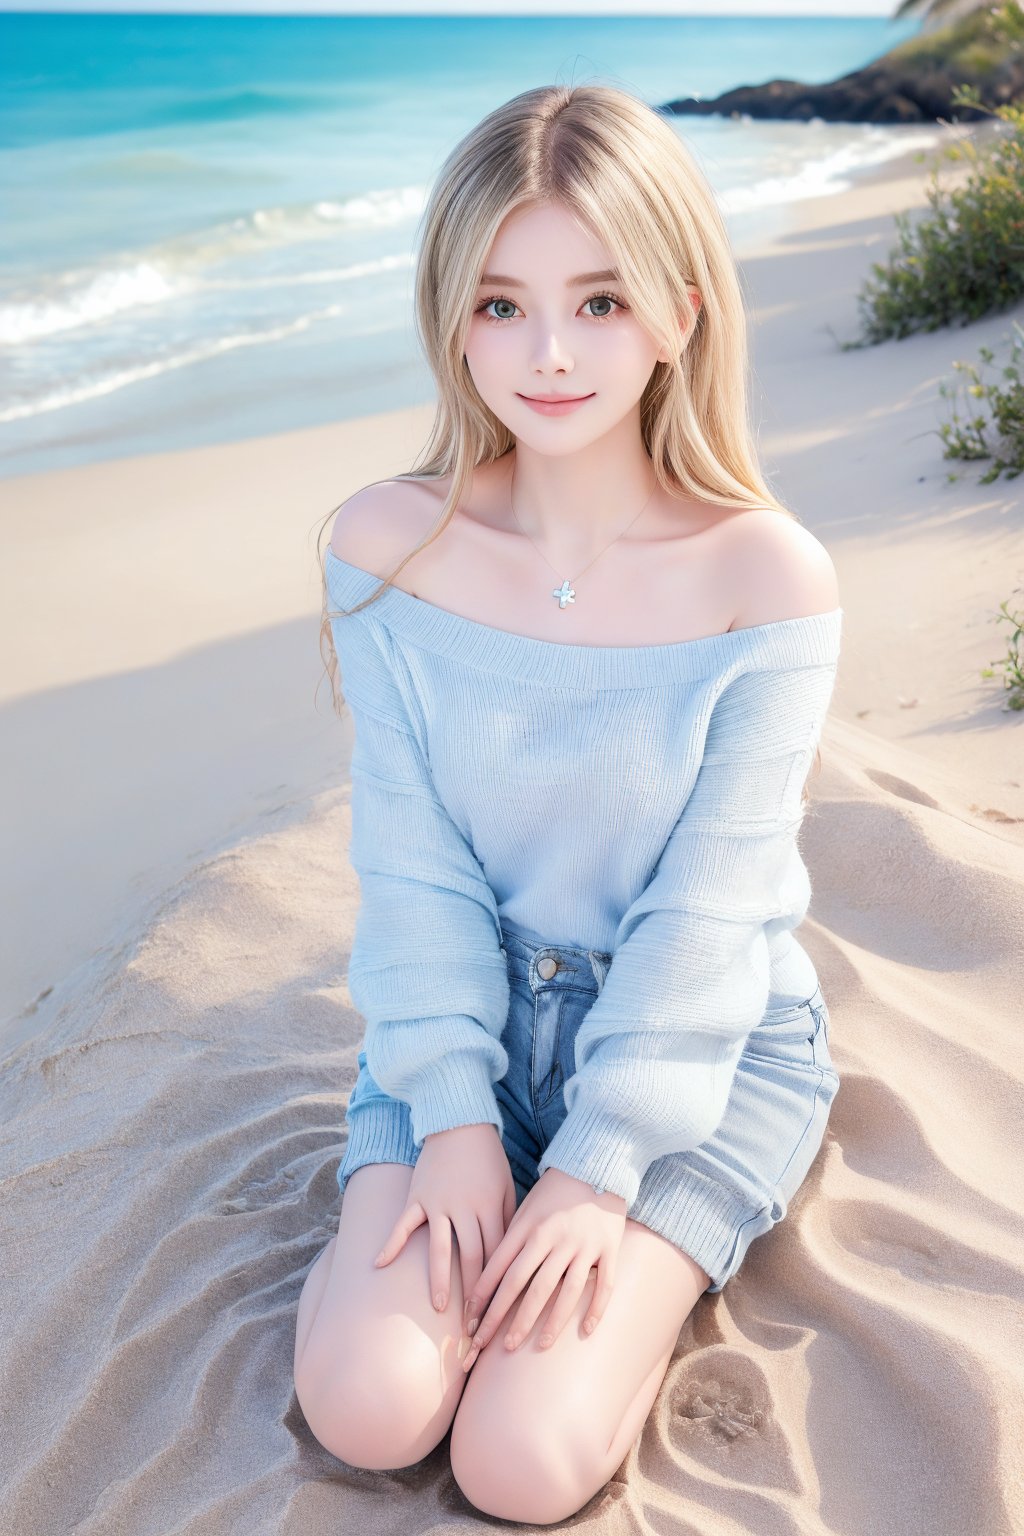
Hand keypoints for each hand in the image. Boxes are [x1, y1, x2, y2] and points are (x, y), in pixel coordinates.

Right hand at [373, 1122, 516, 1319]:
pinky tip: (380, 1265)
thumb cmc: (488, 1159)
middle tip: (472, 1324)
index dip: (497, 1286)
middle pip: (471, 1257)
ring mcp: (438, 1202)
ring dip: (439, 1279)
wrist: (460, 1122)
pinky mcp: (418, 1196)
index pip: (496, 1254)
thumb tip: (512, 1258)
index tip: (498, 1313)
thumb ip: (508, 1220)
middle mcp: (465, 1207)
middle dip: (473, 1293)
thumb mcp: (506, 1187)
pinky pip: (403, 1224)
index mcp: (491, 1207)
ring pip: (439, 1247)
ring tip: (438, 1308)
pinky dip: (392, 1243)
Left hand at [461, 1167, 626, 1371]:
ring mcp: (584, 1245)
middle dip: (507, 1319)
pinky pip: (604, 1284)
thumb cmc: (554, 1191)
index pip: (501, 1270)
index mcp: (530, 1228)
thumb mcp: (526, 1210)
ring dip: (550, 1321)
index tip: (469, 1323)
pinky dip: (595, 1309)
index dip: (483, 1299)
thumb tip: (487, 1278)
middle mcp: (555, 1238)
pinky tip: (585, 1331)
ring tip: (536, 1346)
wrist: (597, 1164)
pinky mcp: (609, 1248)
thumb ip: (510, 1241)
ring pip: (565, 1291)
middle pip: (528, 1286)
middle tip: (491, 1346)